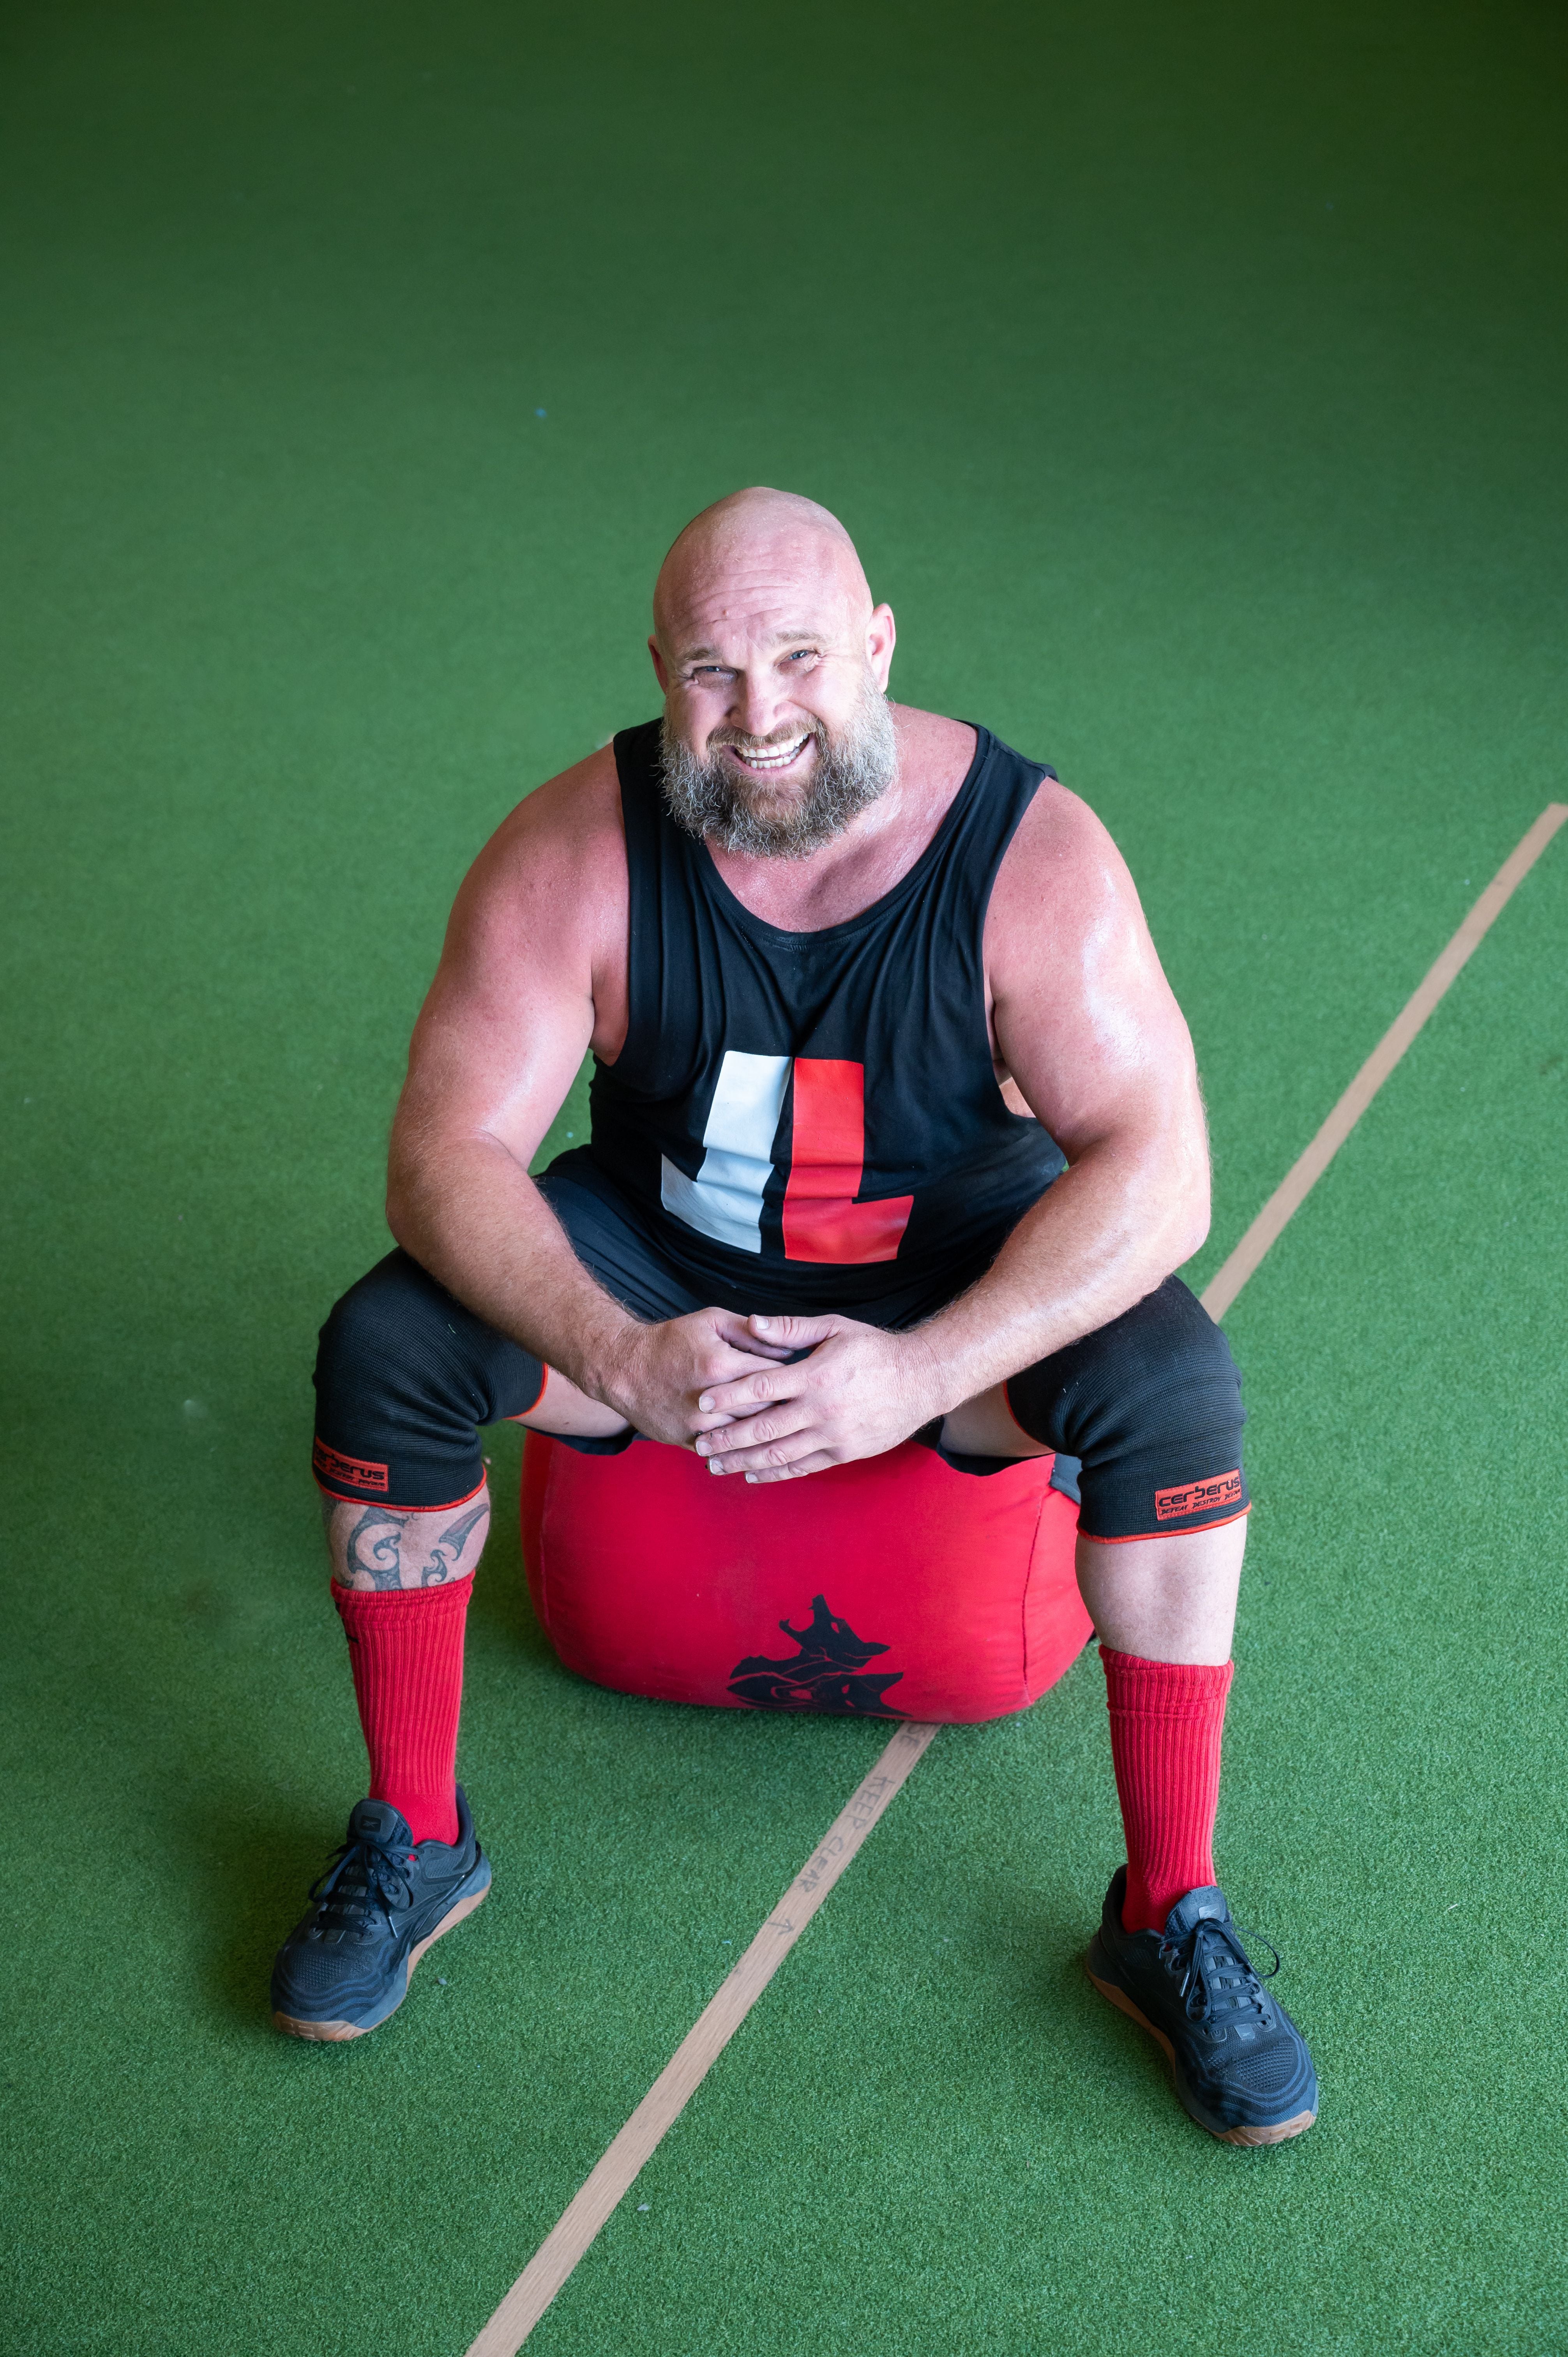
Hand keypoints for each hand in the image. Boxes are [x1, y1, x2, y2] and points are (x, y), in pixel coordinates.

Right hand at [600, 1308, 795, 1446]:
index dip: (794, 1378)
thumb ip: (751, 1333)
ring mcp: (698, 1425)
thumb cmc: (671, 1340)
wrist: (624, 1368)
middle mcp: (711, 1399)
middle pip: (767, 1411)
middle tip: (804, 1406)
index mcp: (721, 1365)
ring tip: (787, 1427)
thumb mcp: (711, 1321)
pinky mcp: (688, 1441)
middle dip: (787, 1408)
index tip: (803, 1378)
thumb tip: (788, 1349)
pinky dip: (743, 1449)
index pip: (776, 1377)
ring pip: (749, 1436)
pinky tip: (758, 1444)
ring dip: (769, 1432)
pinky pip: (726, 1452)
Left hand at [691, 1313, 943, 1481]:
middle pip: (763, 1428)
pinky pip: (803, 1466)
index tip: (703, 1403)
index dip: (729, 1396)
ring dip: (744, 1461)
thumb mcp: (835, 1328)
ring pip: (780, 1454)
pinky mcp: (845, 1453)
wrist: (922, 1380)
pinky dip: (775, 1473)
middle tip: (699, 1444)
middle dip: (727, 1439)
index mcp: (816, 1376)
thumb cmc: (876, 1350)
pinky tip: (752, 1473)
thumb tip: (751, 1322)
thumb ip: (791, 1328)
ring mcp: (834, 1436)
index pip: (761, 1388)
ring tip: (715, 1465)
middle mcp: (822, 1410)